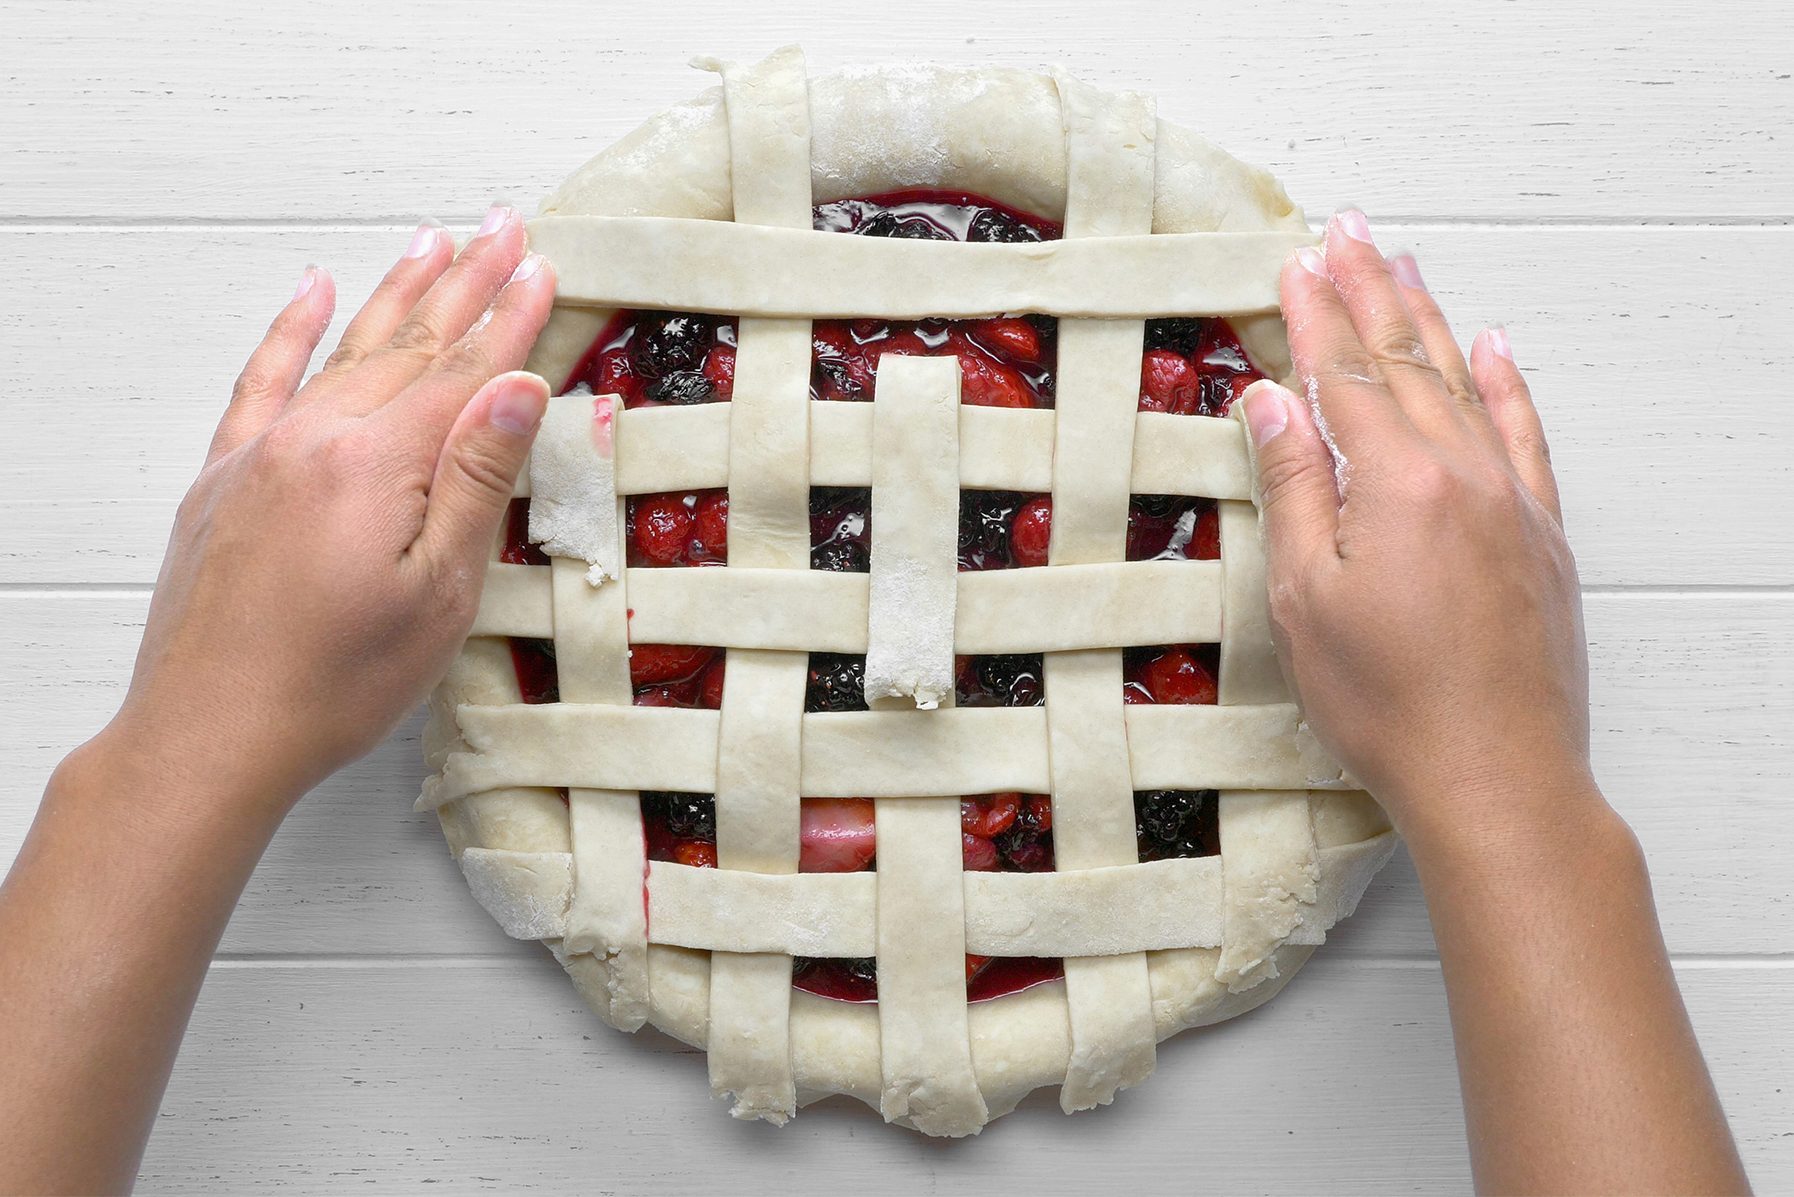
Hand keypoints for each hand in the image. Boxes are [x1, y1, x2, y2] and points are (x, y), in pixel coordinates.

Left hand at [113, 206, 555, 809]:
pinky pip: (262, 381)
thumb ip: (476, 480)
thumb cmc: (331, 682)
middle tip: (504, 230)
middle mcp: (314, 439)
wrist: (210, 733)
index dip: (511, 320)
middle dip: (465, 283)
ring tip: (434, 244)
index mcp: (376, 464)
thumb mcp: (440, 594)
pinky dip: (289, 332)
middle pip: (408, 344)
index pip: (464, 372)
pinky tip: (310, 293)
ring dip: (395, 293)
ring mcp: (262, 452)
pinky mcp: (224, 477)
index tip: (542, 270)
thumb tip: (516, 386)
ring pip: (342, 349)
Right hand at [1240, 210, 1590, 847]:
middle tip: (1348, 231)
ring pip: (1464, 384)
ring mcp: (1511, 501)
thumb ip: (1295, 490)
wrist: (1496, 776)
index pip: (1344, 375)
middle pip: (1406, 361)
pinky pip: (1525, 435)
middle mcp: (1463, 475)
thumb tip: (1274, 404)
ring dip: (1429, 320)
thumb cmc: (1389, 704)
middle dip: (1368, 290)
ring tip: (1404, 265)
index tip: (1296, 261)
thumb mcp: (1305, 600)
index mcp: (1396, 484)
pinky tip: (1493, 349)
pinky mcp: (1541, 536)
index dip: (1314, 313)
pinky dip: (1506, 385)